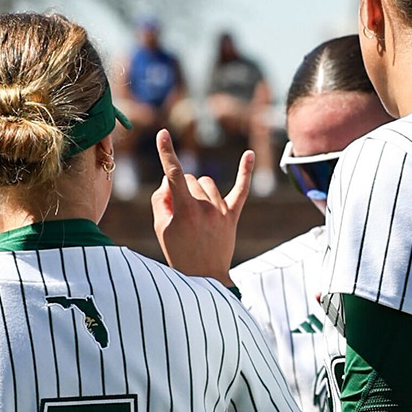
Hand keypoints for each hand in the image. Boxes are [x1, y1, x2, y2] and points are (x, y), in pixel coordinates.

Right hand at [151, 130, 251, 284]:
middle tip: (177, 216)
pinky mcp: (232, 215)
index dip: (166, 152)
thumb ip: (161, 200)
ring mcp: (221, 210)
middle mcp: (205, 206)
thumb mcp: (161, 228)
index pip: (173, 174)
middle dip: (179, 190)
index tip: (162, 134)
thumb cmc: (179, 253)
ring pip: (206, 183)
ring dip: (197, 191)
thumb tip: (170, 181)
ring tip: (193, 213)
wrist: (205, 278)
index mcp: (185, 210)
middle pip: (189, 179)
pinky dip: (245, 171)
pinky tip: (250, 153)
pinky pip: (241, 189)